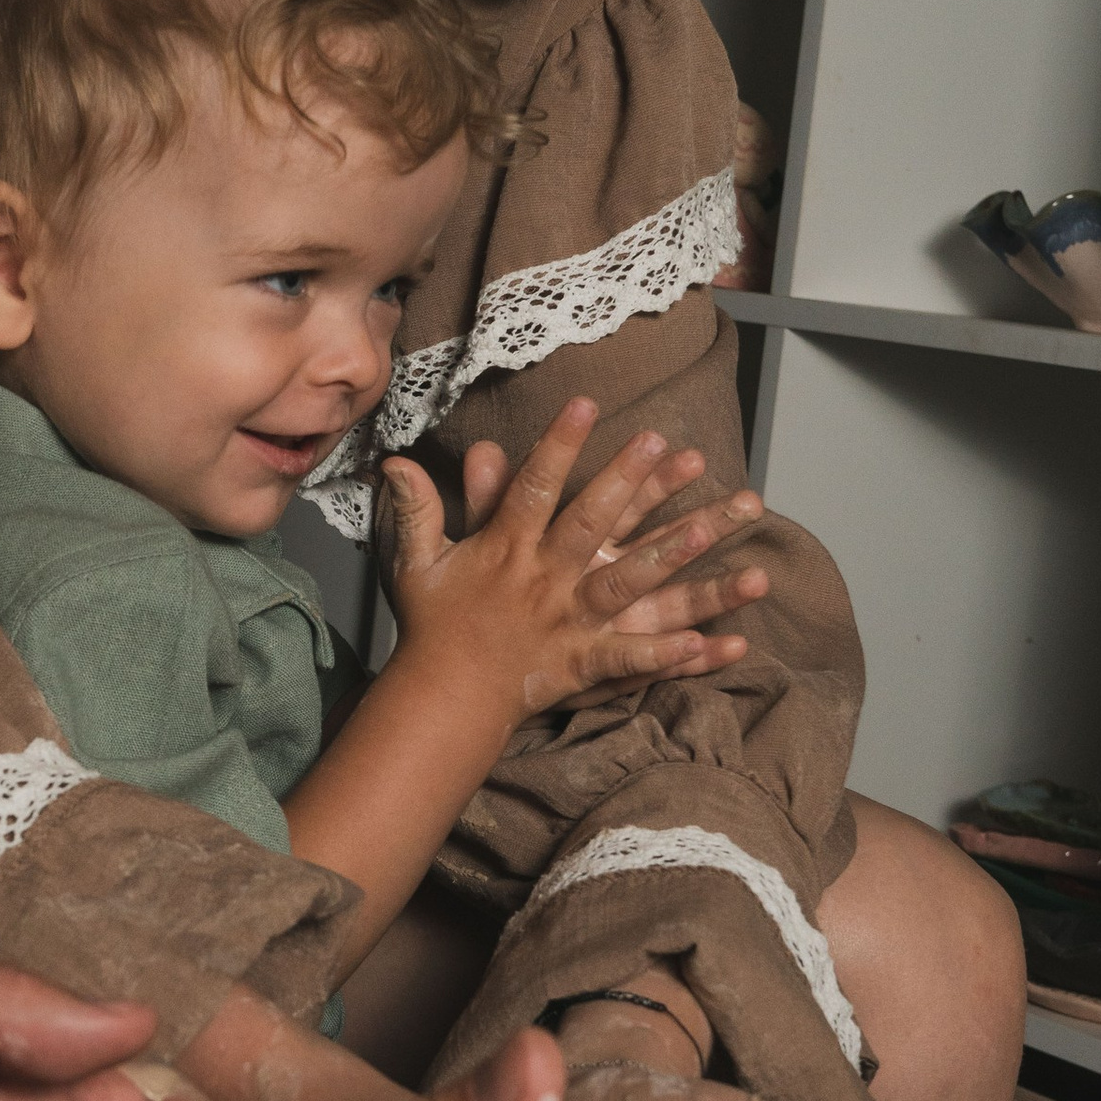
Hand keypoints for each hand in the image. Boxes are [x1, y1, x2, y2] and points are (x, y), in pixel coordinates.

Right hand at [381, 397, 767, 728]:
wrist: (441, 697)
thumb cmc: (433, 626)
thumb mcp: (416, 562)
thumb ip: (416, 509)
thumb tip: (394, 461)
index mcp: (506, 550)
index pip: (535, 488)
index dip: (559, 445)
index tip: (585, 403)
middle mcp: (541, 580)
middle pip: (588, 524)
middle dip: (623, 481)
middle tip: (657, 440)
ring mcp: (565, 623)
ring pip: (621, 585)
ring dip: (664, 558)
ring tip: (706, 531)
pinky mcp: (580, 664)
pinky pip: (625, 658)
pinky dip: (661, 654)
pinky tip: (702, 643)